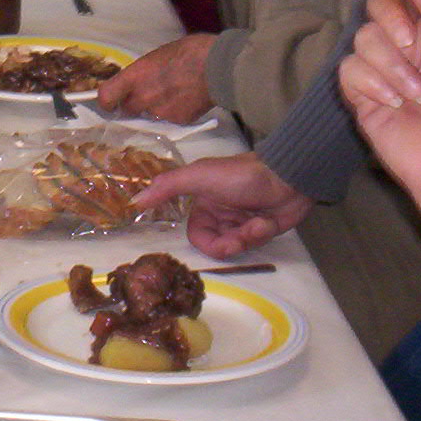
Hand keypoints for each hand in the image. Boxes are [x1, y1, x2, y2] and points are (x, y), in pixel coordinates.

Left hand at [96, 34, 214, 122]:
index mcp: (135, 77)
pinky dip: (173, 114)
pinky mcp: (177, 122)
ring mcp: (160, 113)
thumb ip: (141, 74)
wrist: (218, 66)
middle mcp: (143, 97)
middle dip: (133, 105)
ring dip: (154, 110)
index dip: (106, 101)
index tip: (111, 101)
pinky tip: (185, 100)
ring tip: (172, 94)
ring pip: (148, 117)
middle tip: (147, 95)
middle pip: (127, 111)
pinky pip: (168, 121)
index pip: (106, 97)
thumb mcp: (156, 57)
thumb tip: (134, 84)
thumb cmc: (188, 52)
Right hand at [134, 153, 314, 256]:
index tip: (218, 241)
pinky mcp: (262, 227)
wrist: (286, 176)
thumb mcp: (198, 177)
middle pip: (217, 244)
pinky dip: (261, 233)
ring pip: (237, 245)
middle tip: (242, 237)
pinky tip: (267, 221)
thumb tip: (134, 202)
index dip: (207, 241)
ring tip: (259, 223)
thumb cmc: (239, 175)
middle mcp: (221, 213)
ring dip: (248, 236)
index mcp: (203, 201)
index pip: (197, 234)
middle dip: (230, 243)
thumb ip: (166, 188)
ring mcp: (242, 221)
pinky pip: (256, 242)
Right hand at [338, 0, 420, 202]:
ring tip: (416, 97)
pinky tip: (394, 105)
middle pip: (379, 4)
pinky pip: (350, 69)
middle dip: (392, 19)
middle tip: (412, 44)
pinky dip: (374, 84)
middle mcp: (408, 45)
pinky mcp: (361, 94)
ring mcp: (383, 69)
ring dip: (393, 67)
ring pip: (363, 38)